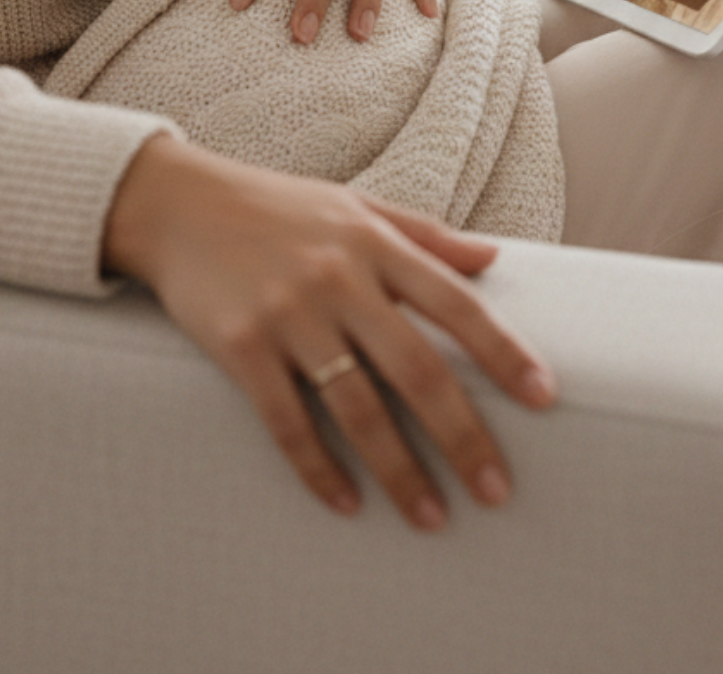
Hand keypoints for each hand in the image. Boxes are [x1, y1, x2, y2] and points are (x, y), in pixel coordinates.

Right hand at [103, 135, 556, 528]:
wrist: (177, 203)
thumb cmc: (275, 207)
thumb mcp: (354, 206)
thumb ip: (424, 234)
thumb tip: (493, 260)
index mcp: (374, 243)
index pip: (455, 302)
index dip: (503, 350)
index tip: (544, 397)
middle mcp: (338, 278)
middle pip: (416, 367)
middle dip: (462, 434)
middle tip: (497, 490)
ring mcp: (288, 314)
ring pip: (357, 406)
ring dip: (399, 470)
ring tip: (431, 519)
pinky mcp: (240, 346)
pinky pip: (286, 421)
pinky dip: (318, 468)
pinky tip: (345, 504)